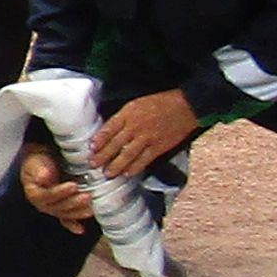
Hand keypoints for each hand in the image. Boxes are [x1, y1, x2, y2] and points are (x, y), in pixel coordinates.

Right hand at [17, 139, 95, 229]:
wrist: (41, 166)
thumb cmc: (38, 163)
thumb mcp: (35, 163)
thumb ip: (39, 170)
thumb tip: (44, 176)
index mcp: (35, 194)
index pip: (48, 195)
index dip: (61, 192)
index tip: (73, 185)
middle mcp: (43, 205)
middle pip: (59, 207)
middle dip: (74, 203)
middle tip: (88, 196)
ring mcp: (52, 209)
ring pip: (65, 214)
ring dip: (78, 212)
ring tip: (91, 208)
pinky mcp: (60, 210)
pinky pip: (66, 220)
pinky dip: (73, 225)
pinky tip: (81, 230)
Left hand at [85, 87, 201, 181]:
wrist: (185, 106)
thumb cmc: (161, 102)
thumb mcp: (137, 103)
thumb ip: (124, 117)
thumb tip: (109, 131)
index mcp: (129, 113)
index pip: (109, 129)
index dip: (99, 140)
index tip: (91, 148)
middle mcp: (136, 126)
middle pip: (115, 144)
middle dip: (102, 156)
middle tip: (93, 164)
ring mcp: (147, 138)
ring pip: (127, 155)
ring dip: (115, 166)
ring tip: (107, 173)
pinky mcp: (158, 147)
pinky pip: (143, 161)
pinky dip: (134, 168)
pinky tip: (126, 174)